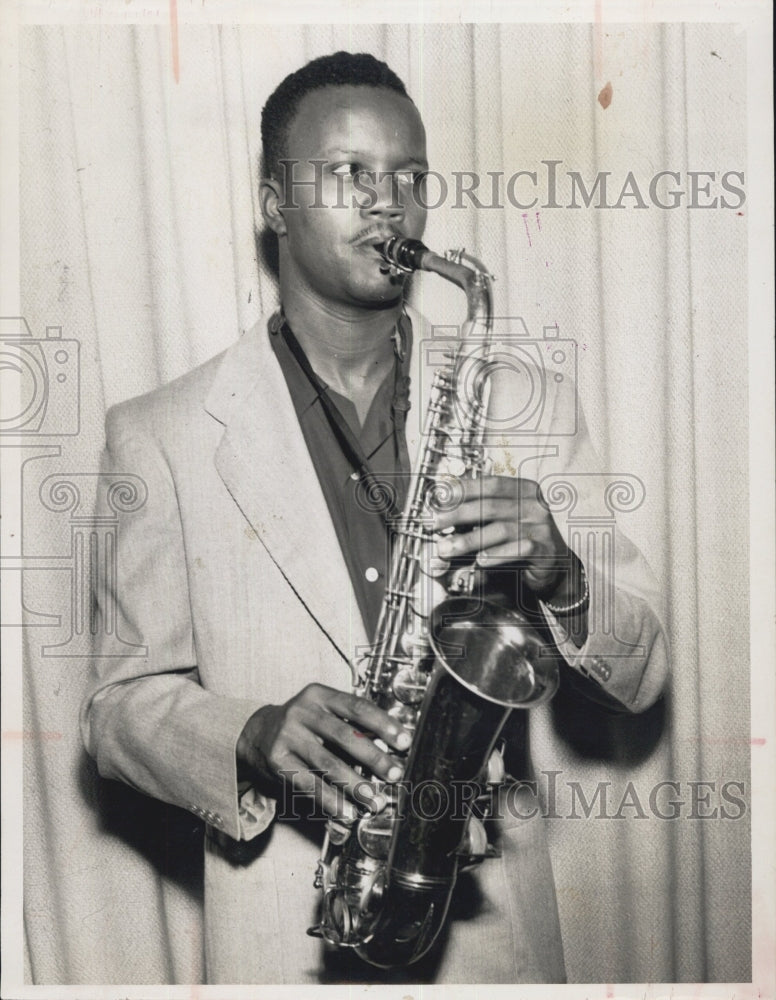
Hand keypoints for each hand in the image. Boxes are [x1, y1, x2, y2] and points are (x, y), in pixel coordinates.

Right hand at [237, 684, 411, 820]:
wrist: (255, 734)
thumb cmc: (303, 724)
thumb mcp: (322, 711)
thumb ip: (351, 724)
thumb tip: (391, 747)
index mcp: (319, 695)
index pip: (357, 707)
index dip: (383, 724)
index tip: (404, 741)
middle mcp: (301, 712)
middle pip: (345, 736)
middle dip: (374, 758)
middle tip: (395, 774)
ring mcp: (287, 737)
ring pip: (328, 764)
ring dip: (356, 786)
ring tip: (376, 800)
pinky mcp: (278, 762)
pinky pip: (309, 785)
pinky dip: (331, 801)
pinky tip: (348, 812)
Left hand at [432, 475, 572, 598]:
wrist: (555, 563)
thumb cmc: (521, 537)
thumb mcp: (502, 519)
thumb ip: (479, 513)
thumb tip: (442, 512)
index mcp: (523, 489)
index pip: (490, 483)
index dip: (463, 489)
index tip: (440, 497)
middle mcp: (534, 504)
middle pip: (490, 506)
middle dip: (458, 514)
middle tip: (434, 524)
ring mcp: (541, 526)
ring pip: (501, 529)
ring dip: (469, 540)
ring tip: (447, 548)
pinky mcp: (545, 549)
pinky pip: (519, 549)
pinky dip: (497, 555)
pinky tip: (480, 561)